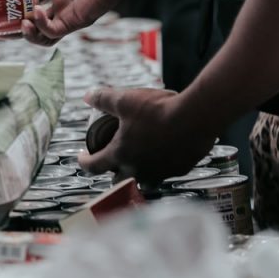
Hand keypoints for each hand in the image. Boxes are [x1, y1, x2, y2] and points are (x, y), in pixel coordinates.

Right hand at [8, 0, 130, 45]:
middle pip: (34, 21)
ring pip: (43, 35)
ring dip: (27, 34)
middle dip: (15, 25)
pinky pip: (54, 31)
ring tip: (18, 24)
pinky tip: (35, 13)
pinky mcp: (76, 21)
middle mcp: (62, 3)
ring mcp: (69, 14)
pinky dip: (41, 26)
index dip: (15, 1)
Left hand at [78, 87, 215, 183]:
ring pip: (144, 181)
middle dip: (113, 171)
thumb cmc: (158, 110)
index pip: (93, 166)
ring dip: (139, 173)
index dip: (84, 162)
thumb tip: (87, 96)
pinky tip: (165, 152)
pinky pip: (166, 172)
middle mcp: (138, 170)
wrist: (196, 117)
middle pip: (118, 180)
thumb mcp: (125, 99)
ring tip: (140, 159)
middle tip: (114, 158)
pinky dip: (162, 165)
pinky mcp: (179, 170)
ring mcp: (160, 173)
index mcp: (120, 155)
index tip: (82, 157)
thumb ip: (103, 98)